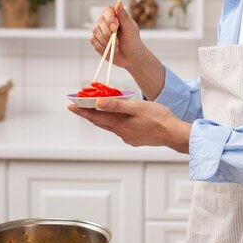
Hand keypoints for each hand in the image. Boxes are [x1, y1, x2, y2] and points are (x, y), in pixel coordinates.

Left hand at [67, 98, 191, 152]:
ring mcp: (127, 137)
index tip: (70, 105)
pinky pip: (119, 130)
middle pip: (99, 121)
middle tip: (78, 106)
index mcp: (119, 123)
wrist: (173, 134)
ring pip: (109, 126)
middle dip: (88, 113)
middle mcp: (121, 132)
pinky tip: (118, 119)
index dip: (81, 110)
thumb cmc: (159, 117)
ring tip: (95, 110)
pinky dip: (114, 123)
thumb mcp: (137, 107)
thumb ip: (117, 105)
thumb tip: (98, 103)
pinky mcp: (134, 139)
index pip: (95, 116)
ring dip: (101, 118)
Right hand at [91, 0, 142, 70]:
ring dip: (106, 41)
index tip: (115, 28)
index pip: (107, 10)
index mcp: (115, 15)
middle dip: (108, 33)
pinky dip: (102, 47)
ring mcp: (99, 30)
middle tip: (118, 41)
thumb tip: (118, 2)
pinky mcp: (95, 40)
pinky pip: (93, 40)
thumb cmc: (132, 41)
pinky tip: (110, 50)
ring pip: (96, 31)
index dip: (109, 18)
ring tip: (116, 46)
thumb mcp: (131, 29)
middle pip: (100, 21)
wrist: (130, 57)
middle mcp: (105, 21)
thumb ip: (124, 16)